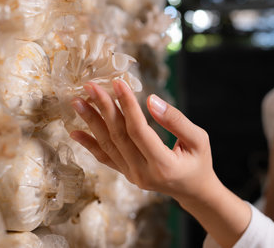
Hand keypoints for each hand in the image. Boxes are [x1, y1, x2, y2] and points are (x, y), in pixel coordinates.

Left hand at [70, 80, 251, 247]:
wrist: (193, 191)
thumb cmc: (199, 162)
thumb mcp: (198, 139)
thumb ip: (176, 121)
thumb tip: (151, 100)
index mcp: (163, 165)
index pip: (139, 131)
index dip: (128, 106)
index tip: (118, 82)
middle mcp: (143, 173)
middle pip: (119, 136)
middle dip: (104, 108)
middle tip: (91, 86)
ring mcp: (132, 176)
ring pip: (108, 145)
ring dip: (92, 122)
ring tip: (78, 101)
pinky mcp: (127, 174)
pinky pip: (105, 158)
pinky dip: (90, 144)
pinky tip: (75, 132)